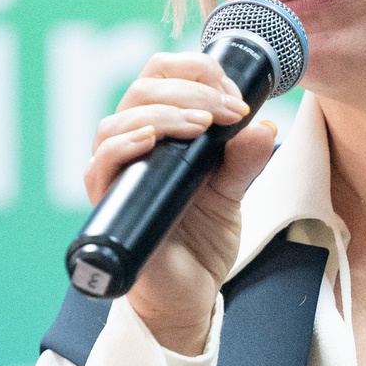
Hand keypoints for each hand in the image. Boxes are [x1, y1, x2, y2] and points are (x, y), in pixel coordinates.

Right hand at [83, 49, 280, 354]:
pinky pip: (100, 164)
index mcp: (161, 131)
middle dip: (190, 90)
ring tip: (202, 124)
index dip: (196, 70)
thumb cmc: (201, 240)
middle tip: (229, 111)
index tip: (235, 95)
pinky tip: (151, 140)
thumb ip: (245, 160)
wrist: (190, 294)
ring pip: (118, 120)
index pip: (160, 75)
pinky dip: (123, 145)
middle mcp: (133, 146)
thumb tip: (265, 127)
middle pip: (142, 89)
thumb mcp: (233, 193)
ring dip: (164, 112)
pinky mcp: (108, 204)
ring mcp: (117, 174)